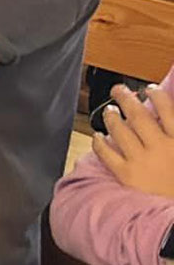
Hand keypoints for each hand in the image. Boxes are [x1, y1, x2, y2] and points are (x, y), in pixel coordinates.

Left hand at [94, 85, 173, 199]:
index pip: (168, 110)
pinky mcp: (127, 175)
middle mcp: (161, 147)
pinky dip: (100, 142)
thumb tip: (166, 119)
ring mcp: (142, 161)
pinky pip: (107, 154)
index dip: (158, 96)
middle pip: (140, 115)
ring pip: (121, 131)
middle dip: (126, 98)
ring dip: (112, 117)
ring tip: (109, 111)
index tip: (150, 89)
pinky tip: (98, 136)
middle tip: (118, 90)